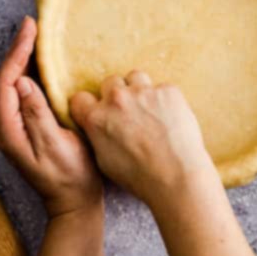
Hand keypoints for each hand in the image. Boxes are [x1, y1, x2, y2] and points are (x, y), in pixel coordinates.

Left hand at [0, 17, 102, 217]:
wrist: (75, 205)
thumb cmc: (71, 178)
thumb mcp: (57, 146)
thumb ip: (38, 114)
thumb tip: (23, 83)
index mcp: (10, 132)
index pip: (5, 84)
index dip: (16, 53)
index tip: (30, 29)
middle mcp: (8, 127)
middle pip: (6, 81)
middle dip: (18, 50)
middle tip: (32, 24)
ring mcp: (18, 127)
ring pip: (14, 85)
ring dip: (24, 58)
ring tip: (36, 35)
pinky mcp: (30, 126)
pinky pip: (26, 93)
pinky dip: (33, 72)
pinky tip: (43, 61)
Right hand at [70, 72, 215, 210]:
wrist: (177, 177)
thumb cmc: (140, 176)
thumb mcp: (104, 161)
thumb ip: (97, 134)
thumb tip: (98, 124)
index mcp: (96, 118)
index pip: (80, 98)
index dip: (88, 105)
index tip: (97, 111)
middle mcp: (117, 99)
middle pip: (110, 82)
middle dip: (116, 95)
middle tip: (128, 113)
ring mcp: (143, 92)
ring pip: (136, 78)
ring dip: (139, 90)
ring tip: (149, 111)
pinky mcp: (168, 90)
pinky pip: (162, 88)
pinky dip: (164, 100)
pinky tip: (169, 118)